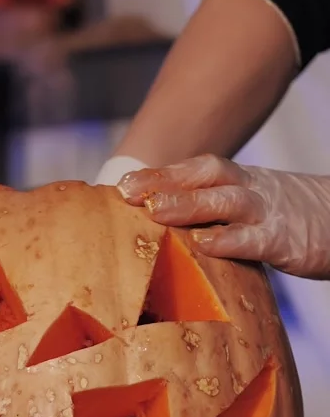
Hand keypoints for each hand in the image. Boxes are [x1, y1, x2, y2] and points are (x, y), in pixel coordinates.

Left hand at [117, 154, 329, 279]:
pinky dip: (229, 240)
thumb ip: (218, 217)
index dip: (160, 175)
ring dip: (189, 204)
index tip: (122, 184)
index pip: (195, 171)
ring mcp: (268, 213)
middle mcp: (251, 191)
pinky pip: (255, 238)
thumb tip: (172, 234)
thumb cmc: (293, 221)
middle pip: (205, 176)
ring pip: (226, 200)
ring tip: (156, 211)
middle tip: (127, 192)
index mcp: (240, 183)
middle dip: (164, 182)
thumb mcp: (254, 210)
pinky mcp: (286, 240)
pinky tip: (205, 245)